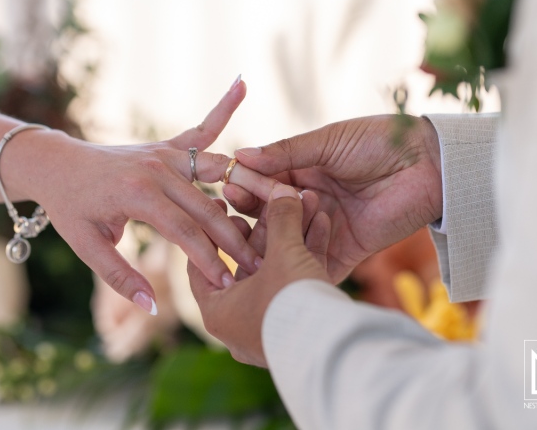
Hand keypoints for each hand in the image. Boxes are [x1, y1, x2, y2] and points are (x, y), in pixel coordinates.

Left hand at [21, 78, 276, 313]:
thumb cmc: (71, 208)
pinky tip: (243, 83)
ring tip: (275, 208)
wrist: (56, 165)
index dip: (208, 259)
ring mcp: (164, 152)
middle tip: (258, 263)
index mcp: (137, 194)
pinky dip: (223, 108)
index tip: (229, 283)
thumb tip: (152, 307)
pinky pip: (202, 128)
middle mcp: (156, 168)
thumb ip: (120, 276)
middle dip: (234, 237)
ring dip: (245, 190)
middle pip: (207, 205)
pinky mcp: (167, 144)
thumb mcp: (87, 247)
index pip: (184, 231)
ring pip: (216, 171)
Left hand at [188, 183, 330, 366]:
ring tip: (305, 201)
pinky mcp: (301, 325)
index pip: (201, 264)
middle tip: (266, 202)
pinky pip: (299, 282)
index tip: (219, 204)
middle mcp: (239, 322)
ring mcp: (271, 325)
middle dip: (264, 228)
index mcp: (217, 312)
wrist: (335, 347)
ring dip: (293, 235)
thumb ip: (280, 220)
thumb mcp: (282, 253)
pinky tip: (323, 222)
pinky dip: (310, 253)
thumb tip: (282, 189)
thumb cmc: (291, 301)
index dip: (210, 229)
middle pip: (245, 262)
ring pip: (278, 270)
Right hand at [223, 115, 441, 283]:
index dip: (246, 185)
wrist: (429, 163)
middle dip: (251, 218)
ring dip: (269, 246)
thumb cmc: (378, 141)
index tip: (226, 187)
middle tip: (232, 220)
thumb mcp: (326, 142)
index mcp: (302, 173)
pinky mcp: (347, 251)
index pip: (264, 182)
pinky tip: (277, 277)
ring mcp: (326, 228)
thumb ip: (285, 153)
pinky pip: (318, 265)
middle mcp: (309, 202)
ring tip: (249, 249)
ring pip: (289, 241)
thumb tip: (240, 154)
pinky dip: (299, 272)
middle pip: (270, 215)